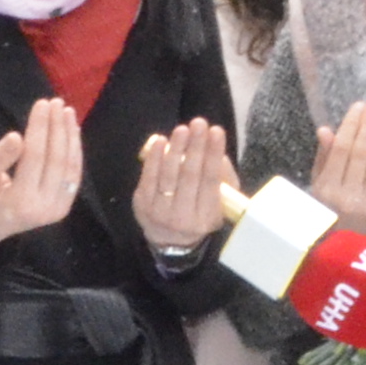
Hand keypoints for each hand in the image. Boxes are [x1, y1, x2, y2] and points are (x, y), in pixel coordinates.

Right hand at [0, 98, 86, 244]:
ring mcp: (57, 208)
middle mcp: (43, 207)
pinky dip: (75, 150)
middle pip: (56, 159)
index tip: (41, 103)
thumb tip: (16, 136)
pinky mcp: (64, 206)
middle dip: (57, 127)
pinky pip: (74, 175)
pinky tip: (72, 130)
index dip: (40, 127)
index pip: (35, 155)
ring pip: (69, 166)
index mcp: (20, 201)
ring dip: (70, 136)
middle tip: (56, 102)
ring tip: (67, 111)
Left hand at [133, 117, 235, 252]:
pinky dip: (154, 157)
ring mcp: (160, 211)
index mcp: (206, 217)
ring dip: (175, 149)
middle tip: (199, 123)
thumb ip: (223, 179)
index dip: (213, 155)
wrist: (170, 241)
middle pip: (189, 176)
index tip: (217, 131)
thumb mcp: (220, 204)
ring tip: (182, 129)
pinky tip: (161, 141)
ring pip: (168, 175)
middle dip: (195, 147)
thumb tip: (216, 151)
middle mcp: (182, 217)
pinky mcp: (142, 204)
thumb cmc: (200, 214)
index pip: (211, 182)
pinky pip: (148, 178)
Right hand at [310, 100, 365, 241]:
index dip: (351, 126)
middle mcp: (348, 196)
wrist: (344, 249)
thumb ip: (323, 158)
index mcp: (326, 190)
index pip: (341, 151)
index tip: (358, 106)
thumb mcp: (317, 187)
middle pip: (362, 152)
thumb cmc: (326, 213)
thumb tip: (326, 129)